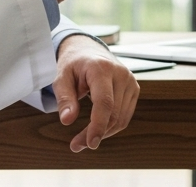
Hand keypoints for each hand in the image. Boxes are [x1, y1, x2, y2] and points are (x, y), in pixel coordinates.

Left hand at [52, 35, 138, 151]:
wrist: (89, 50)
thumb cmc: (73, 64)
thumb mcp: (61, 77)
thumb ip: (64, 98)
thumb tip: (67, 120)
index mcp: (102, 68)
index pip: (105, 102)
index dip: (98, 125)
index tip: (89, 143)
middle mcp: (121, 74)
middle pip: (113, 114)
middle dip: (95, 134)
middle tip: (76, 145)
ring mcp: (130, 81)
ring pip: (121, 119)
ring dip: (104, 133)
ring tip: (84, 139)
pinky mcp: (134, 89)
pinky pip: (125, 116)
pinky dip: (111, 127)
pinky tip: (98, 128)